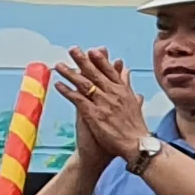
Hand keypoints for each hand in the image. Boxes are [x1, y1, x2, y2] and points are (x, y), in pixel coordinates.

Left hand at [60, 48, 150, 168]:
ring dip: (70, 73)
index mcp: (124, 91)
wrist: (136, 145)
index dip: (101, 60)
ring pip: (85, 84)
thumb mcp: (134, 103)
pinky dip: (67, 91)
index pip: (111, 71)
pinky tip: (58, 85)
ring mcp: (103, 103)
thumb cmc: (136, 128)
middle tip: (73, 49)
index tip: (93, 50)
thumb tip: (127, 72)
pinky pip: (78, 99)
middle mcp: (114, 94)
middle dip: (83, 60)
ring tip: (60, 65)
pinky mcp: (94, 114)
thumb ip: (128, 86)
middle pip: (96, 73)